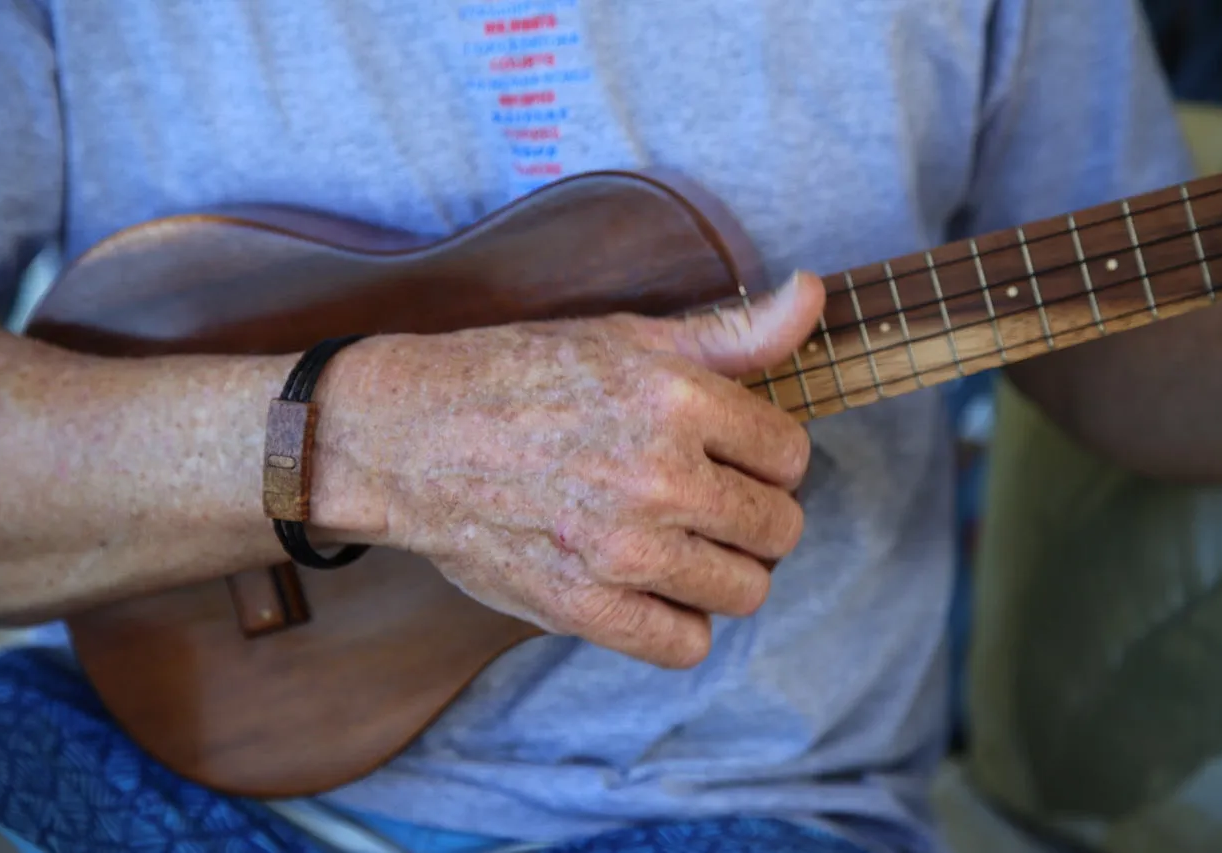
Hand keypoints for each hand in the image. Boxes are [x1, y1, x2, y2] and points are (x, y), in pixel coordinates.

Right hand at [312, 271, 825, 667]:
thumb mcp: (628, 336)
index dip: (767, 457)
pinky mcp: (581, 606)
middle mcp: (658, 476)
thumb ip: (733, 331)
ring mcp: (621, 549)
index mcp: (677, 399)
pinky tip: (653, 590)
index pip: (791, 456)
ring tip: (682, 544)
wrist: (408, 435)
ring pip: (744, 590)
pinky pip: (684, 645)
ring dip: (723, 571)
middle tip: (707, 502)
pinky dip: (680, 623)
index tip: (732, 457)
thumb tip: (813, 293)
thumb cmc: (520, 376)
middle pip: (779, 528)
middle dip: (753, 515)